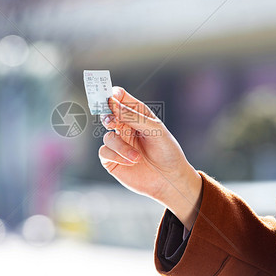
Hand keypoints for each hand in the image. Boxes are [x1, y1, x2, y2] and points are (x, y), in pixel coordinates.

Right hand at [98, 87, 202, 229]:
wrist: (170, 180)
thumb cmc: (167, 152)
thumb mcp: (154, 130)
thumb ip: (132, 116)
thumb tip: (111, 102)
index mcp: (137, 114)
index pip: (120, 97)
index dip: (113, 95)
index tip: (111, 97)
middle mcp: (125, 126)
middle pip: (107, 113)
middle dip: (108, 117)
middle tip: (111, 121)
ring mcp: (118, 142)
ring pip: (108, 136)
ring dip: (121, 147)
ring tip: (137, 157)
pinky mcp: (113, 159)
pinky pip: (105, 152)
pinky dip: (117, 156)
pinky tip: (131, 162)